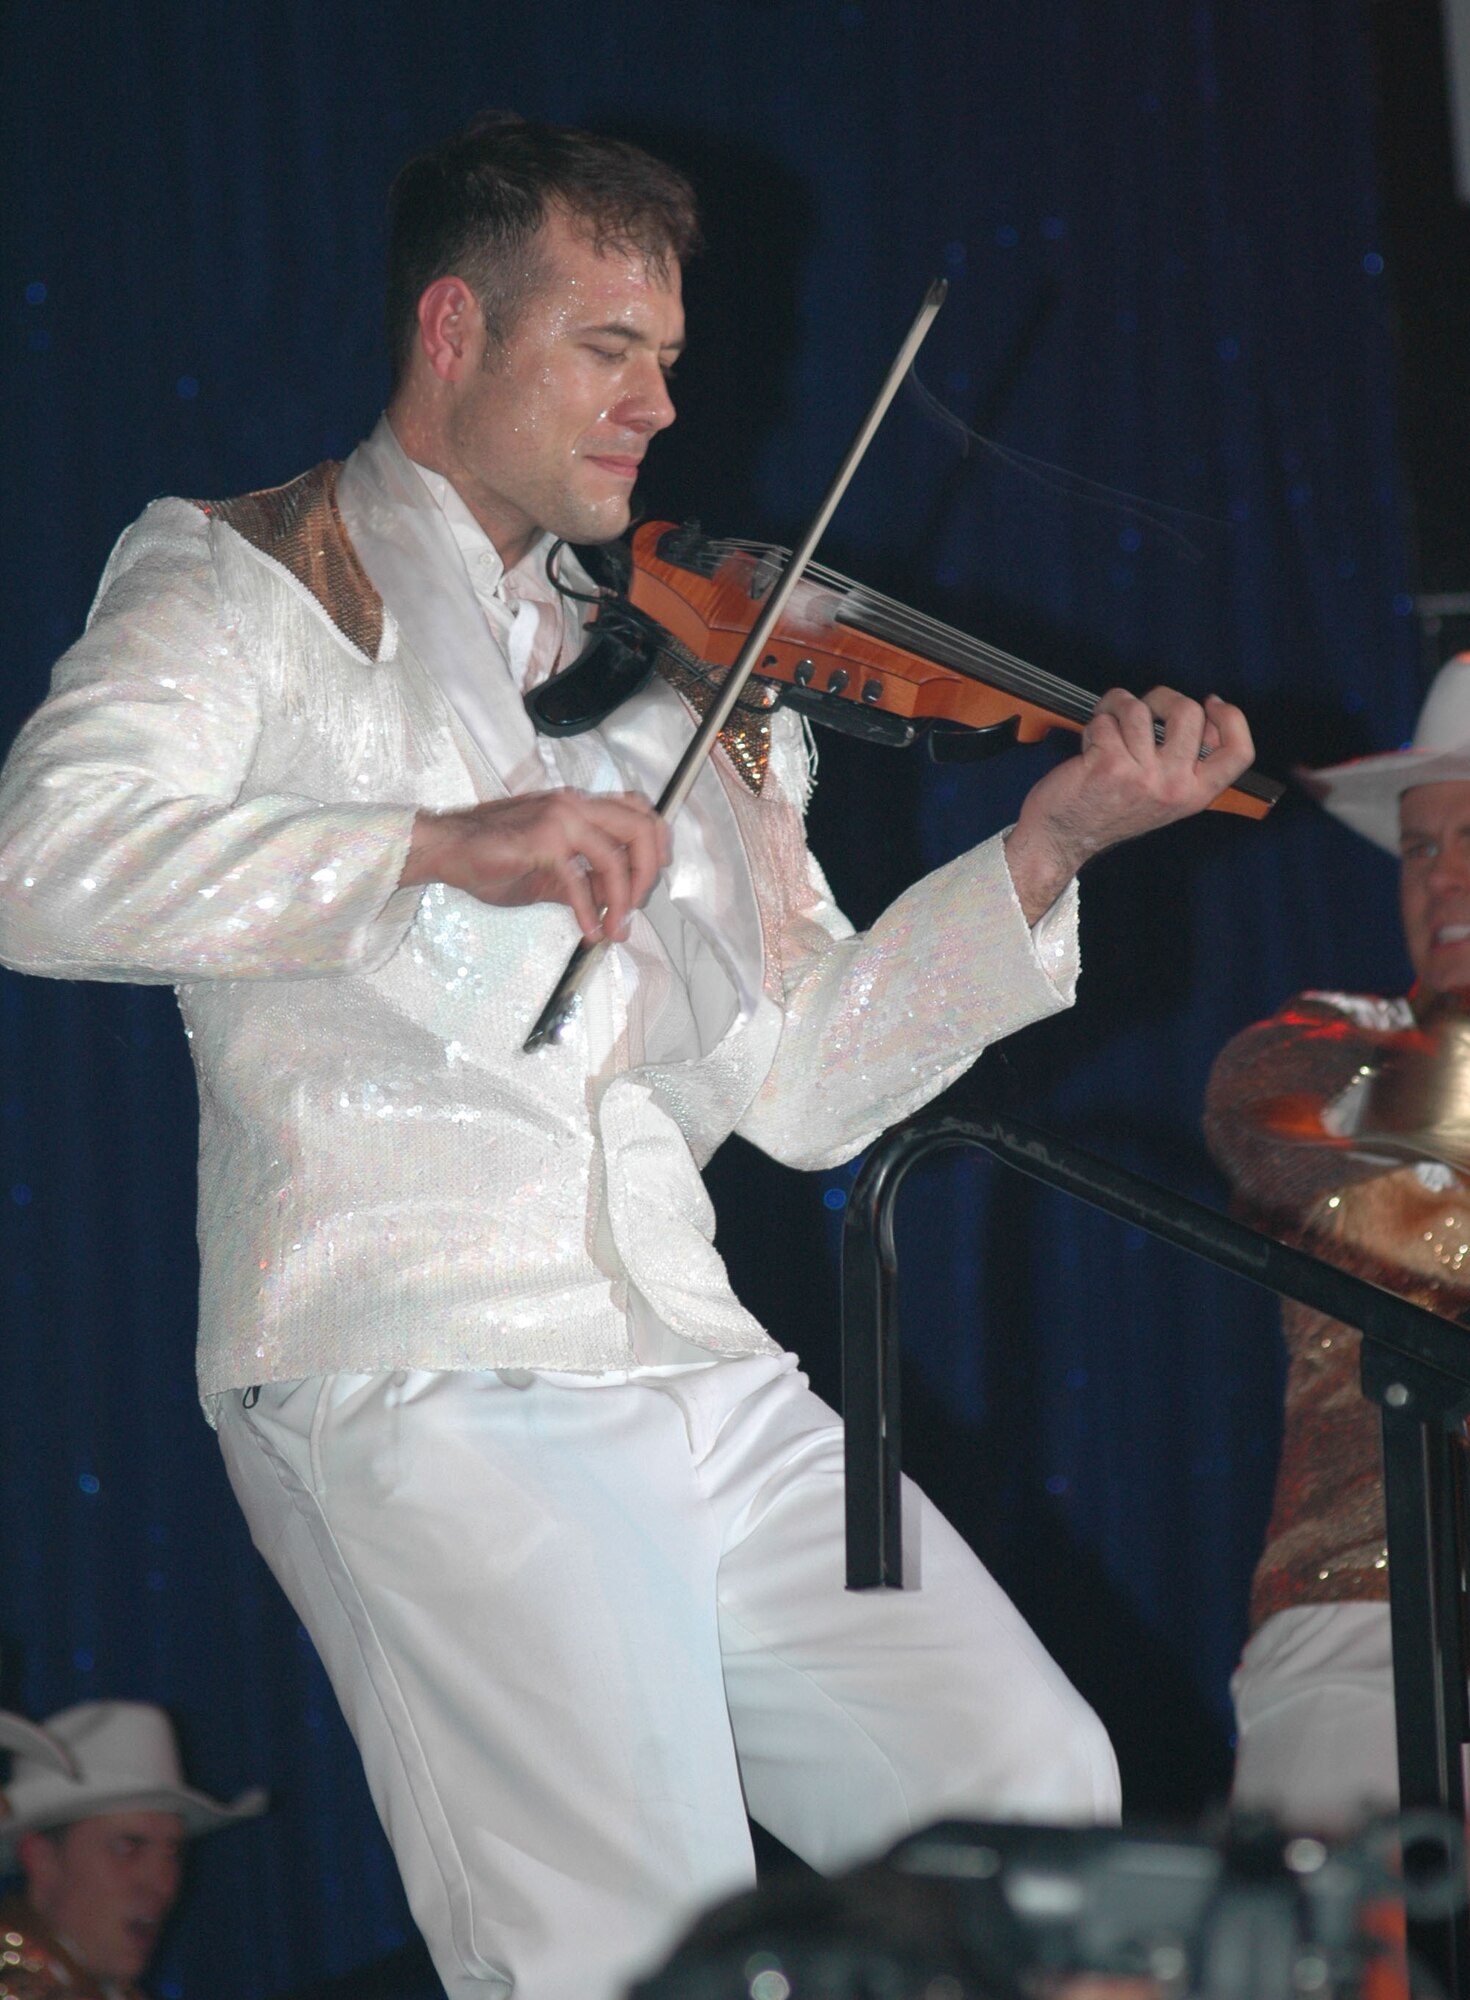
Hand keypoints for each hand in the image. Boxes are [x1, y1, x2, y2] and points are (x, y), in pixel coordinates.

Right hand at [400, 789, 670, 942]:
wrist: (447, 850)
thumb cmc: (491, 857)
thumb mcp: (551, 874)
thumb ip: (587, 882)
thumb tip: (615, 905)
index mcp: (579, 805)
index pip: (637, 810)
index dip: (656, 841)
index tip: (653, 876)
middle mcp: (575, 804)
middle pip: (640, 827)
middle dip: (647, 873)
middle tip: (637, 907)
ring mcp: (559, 819)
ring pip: (615, 855)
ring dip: (622, 898)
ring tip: (617, 928)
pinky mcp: (542, 841)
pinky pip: (578, 881)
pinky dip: (588, 911)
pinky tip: (589, 932)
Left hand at [1003, 687, 1253, 923]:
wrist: (1063, 840)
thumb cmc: (1108, 811)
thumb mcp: (1163, 796)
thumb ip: (1186, 761)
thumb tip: (1205, 714)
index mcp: (1194, 794)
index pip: (1239, 753)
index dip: (1232, 718)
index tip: (1211, 703)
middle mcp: (1173, 787)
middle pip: (1189, 711)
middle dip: (1161, 697)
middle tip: (1143, 709)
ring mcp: (1143, 777)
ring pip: (1139, 708)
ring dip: (1117, 709)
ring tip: (1107, 729)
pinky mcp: (1110, 766)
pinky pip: (1106, 720)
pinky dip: (1094, 724)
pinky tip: (1090, 746)